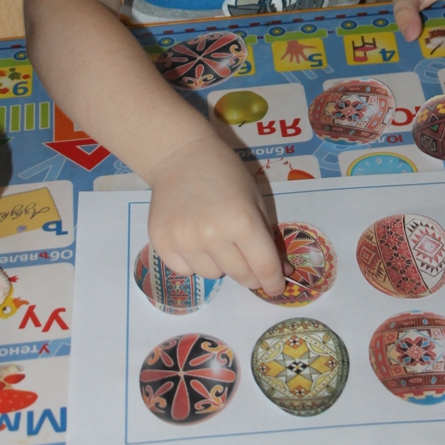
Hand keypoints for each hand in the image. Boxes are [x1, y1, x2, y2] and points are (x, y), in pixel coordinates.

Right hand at [147, 134, 285, 295]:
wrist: (180, 157)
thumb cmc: (225, 173)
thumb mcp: (254, 199)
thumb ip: (267, 237)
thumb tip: (282, 271)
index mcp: (242, 220)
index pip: (264, 266)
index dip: (273, 281)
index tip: (276, 288)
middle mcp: (213, 235)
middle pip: (240, 275)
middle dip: (250, 273)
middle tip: (248, 261)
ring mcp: (184, 241)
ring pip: (212, 276)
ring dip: (220, 264)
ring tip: (214, 237)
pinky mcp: (162, 244)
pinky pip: (186, 271)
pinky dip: (194, 262)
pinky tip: (193, 238)